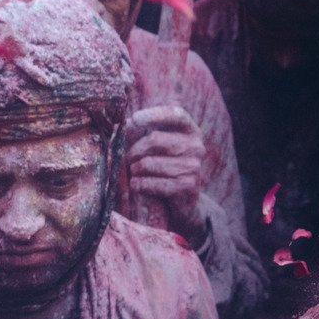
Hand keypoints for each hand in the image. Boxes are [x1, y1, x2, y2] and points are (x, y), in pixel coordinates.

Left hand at [125, 104, 206, 243]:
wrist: (183, 204)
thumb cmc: (164, 170)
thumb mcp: (158, 150)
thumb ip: (143, 134)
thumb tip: (122, 124)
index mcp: (191, 131)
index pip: (176, 114)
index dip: (154, 114)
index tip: (134, 120)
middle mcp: (196, 147)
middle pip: (154, 139)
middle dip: (134, 151)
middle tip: (128, 160)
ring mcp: (193, 167)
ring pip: (148, 163)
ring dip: (134, 170)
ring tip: (135, 174)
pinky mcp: (186, 187)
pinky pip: (151, 182)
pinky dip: (138, 184)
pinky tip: (136, 185)